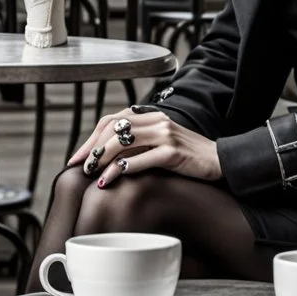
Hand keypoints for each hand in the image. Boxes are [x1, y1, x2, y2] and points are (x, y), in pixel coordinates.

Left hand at [67, 108, 221, 185]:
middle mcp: (157, 121)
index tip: (77, 157)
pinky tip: (111, 178)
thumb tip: (107, 158)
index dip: (91, 137)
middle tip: (79, 167)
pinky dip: (122, 168)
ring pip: (124, 142)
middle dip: (92, 148)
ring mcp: (165, 135)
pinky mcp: (173, 152)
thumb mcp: (161, 145)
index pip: (113, 120)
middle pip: (114, 128)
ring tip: (91, 174)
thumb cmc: (188, 158)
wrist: (219, 161)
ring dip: (103, 158)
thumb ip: (139, 145)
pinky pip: (141, 159)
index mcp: (152, 116)